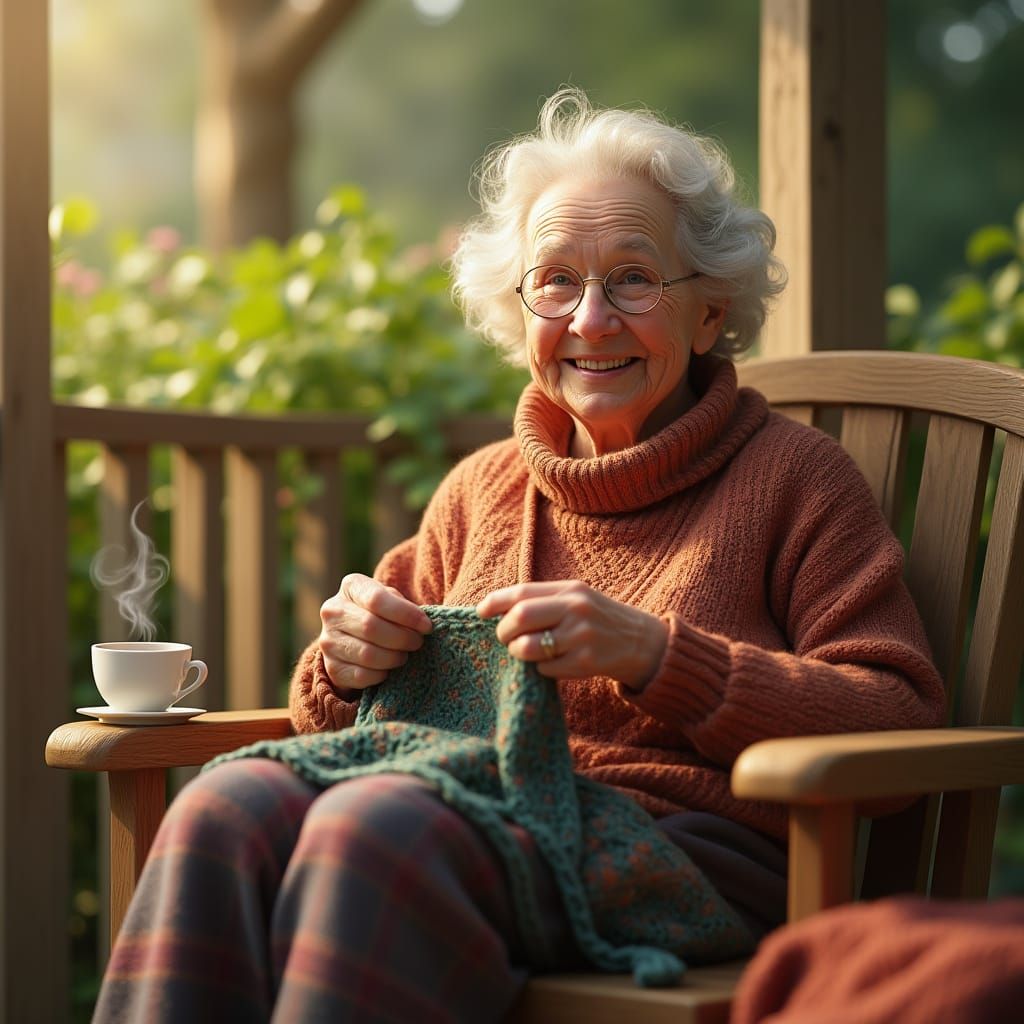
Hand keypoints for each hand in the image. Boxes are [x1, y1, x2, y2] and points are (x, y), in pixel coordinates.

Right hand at [318, 574, 432, 689]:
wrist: (353, 638)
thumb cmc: (382, 614)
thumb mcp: (391, 600)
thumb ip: (404, 607)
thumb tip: (423, 625)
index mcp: (351, 587)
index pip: (376, 599)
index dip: (406, 614)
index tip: (426, 626)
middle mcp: (333, 611)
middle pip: (370, 627)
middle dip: (402, 638)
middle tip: (417, 642)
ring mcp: (328, 641)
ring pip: (367, 654)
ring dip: (394, 658)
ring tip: (404, 655)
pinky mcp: (332, 668)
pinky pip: (361, 675)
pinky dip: (382, 674)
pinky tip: (388, 668)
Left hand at [476, 580, 667, 690]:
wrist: (640, 642)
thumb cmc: (597, 619)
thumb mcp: (575, 599)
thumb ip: (543, 600)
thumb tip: (496, 611)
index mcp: (570, 590)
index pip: (522, 591)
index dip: (495, 601)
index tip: (480, 612)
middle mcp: (576, 609)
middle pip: (520, 617)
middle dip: (504, 631)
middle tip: (505, 639)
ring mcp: (581, 636)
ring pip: (527, 647)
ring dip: (519, 652)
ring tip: (526, 651)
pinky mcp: (585, 662)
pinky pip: (545, 669)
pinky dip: (541, 669)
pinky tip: (553, 663)